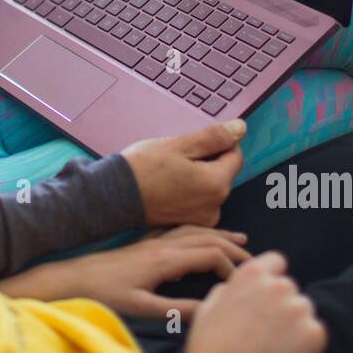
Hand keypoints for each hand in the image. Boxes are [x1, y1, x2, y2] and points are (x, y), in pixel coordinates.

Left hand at [0, 225, 249, 319]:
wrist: (76, 275)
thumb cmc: (106, 292)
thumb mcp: (142, 306)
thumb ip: (176, 307)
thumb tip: (208, 309)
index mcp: (165, 259)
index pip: (209, 255)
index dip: (230, 267)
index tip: (241, 282)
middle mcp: (163, 245)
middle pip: (207, 238)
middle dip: (234, 247)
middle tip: (256, 258)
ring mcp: (154, 241)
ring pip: (195, 231)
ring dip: (220, 234)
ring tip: (241, 238)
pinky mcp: (146, 242)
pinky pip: (180, 230)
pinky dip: (200, 230)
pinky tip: (203, 232)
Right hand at [121, 119, 244, 226]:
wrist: (113, 198)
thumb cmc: (142, 170)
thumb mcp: (179, 145)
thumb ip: (213, 137)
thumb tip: (240, 129)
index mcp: (216, 184)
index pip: (235, 155)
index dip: (219, 143)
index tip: (195, 142)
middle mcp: (214, 206)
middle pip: (222, 172)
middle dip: (206, 160)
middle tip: (177, 157)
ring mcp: (201, 218)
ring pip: (209, 186)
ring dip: (197, 176)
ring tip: (169, 173)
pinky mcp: (188, 223)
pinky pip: (198, 201)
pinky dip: (189, 191)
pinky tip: (168, 186)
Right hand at [183, 252, 327, 352]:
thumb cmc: (210, 347)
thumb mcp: (209, 307)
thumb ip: (229, 290)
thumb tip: (236, 288)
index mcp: (252, 274)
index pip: (276, 261)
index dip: (271, 278)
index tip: (267, 294)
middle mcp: (278, 286)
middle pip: (290, 288)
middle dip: (281, 303)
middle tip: (266, 328)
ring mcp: (298, 308)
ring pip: (304, 309)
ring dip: (294, 321)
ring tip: (274, 343)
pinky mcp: (314, 332)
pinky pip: (314, 331)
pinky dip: (304, 342)